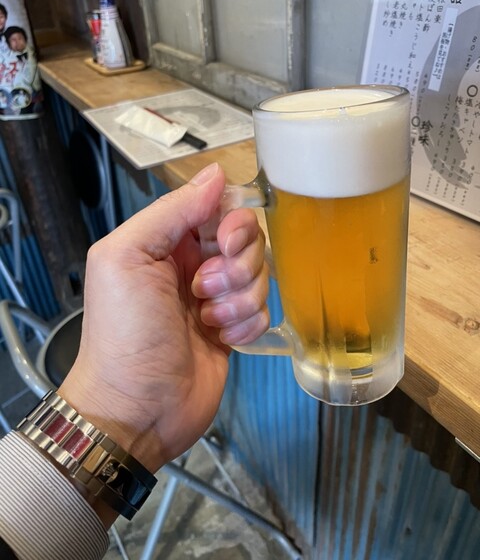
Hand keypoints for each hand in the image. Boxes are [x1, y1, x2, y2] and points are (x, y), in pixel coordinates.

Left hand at [59, 163, 268, 477]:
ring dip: (239, 298)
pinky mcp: (232, 328)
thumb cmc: (124, 333)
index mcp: (165, 240)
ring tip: (207, 319)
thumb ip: (171, 211)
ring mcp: (215, 298)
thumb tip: (216, 173)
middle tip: (204, 289)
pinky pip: (262, 310)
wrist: (137, 408)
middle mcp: (192, 264)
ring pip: (259, 275)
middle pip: (246, 239)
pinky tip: (221, 339)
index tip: (225, 243)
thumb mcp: (128, 257)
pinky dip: (246, 324)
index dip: (232, 222)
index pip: (218, 208)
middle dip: (237, 264)